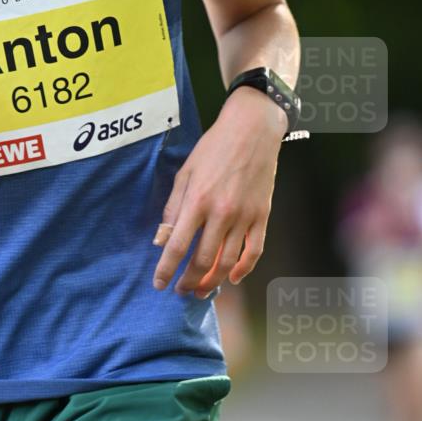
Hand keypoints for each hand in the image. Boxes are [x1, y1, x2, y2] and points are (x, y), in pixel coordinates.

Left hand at [152, 86, 285, 297]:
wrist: (252, 130)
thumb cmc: (214, 148)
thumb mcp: (185, 172)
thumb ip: (173, 207)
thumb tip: (162, 238)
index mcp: (197, 200)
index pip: (178, 246)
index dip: (166, 269)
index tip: (159, 284)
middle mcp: (221, 212)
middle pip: (203, 260)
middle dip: (188, 281)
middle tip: (180, 290)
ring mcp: (244, 216)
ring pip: (228, 262)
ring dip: (213, 282)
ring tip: (201, 290)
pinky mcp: (262, 216)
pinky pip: (254, 251)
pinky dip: (243, 270)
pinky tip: (232, 278)